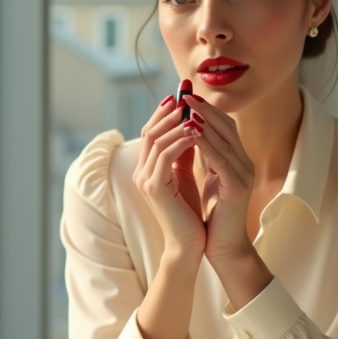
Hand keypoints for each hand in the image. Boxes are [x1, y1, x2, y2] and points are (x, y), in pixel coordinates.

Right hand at [133, 94, 205, 260]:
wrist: (189, 244)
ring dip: (176, 123)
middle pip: (150, 131)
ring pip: (156, 140)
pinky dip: (181, 140)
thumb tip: (191, 123)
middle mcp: (141, 172)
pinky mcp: (154, 187)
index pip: (152, 132)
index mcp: (147, 168)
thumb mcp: (185, 175)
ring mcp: (145, 179)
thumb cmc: (189, 212)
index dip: (165, 112)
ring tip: (194, 112)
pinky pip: (165, 155)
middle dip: (169, 112)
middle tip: (186, 95)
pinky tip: (196, 132)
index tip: (182, 95)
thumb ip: (183, 152)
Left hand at [182, 94, 255, 263]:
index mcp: (236, 161)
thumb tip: (185, 133)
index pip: (223, 126)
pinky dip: (206, 144)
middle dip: (204, 109)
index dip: (205, 110)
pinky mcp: (237, 188)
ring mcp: (243, 175)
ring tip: (186, 108)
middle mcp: (244, 164)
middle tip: (185, 95)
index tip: (185, 97)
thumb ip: (201, 157)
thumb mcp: (204, 179)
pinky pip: (221, 160)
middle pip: (226, 127)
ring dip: (204, 122)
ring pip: (224, 140)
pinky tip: (191, 134)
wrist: (221, 247)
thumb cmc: (211, 215)